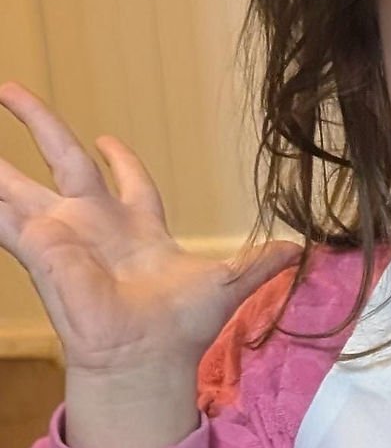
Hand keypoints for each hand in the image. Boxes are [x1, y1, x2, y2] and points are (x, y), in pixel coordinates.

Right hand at [0, 82, 303, 376]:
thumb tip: (303, 249)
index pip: (125, 180)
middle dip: (38, 123)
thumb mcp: (229, 283)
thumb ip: (260, 262)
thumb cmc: (181, 327)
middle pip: (60, 160)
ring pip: (17, 184)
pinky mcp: (39, 248)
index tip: (109, 139)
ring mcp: (61, 234)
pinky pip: (1, 217)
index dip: (120, 159)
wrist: (146, 358)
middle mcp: (94, 224)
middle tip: (9, 89)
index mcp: (137, 226)